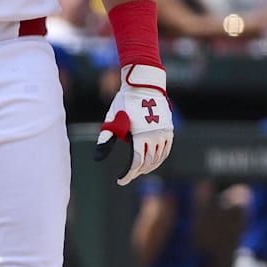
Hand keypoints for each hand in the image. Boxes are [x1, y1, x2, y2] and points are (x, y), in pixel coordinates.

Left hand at [94, 63, 173, 185]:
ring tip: (138, 170)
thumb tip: (97, 158)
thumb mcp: (112, 120)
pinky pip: (166, 150)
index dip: (128, 174)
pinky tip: (151, 161)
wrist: (143, 85)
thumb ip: (106, 139)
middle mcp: (154, 136)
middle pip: (147, 163)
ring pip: (158, 158)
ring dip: (148, 167)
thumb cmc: (124, 103)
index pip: (135, 163)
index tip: (121, 181)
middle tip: (128, 175)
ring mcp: (164, 133)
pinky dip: (159, 159)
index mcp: (139, 136)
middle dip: (136, 172)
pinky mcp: (169, 130)